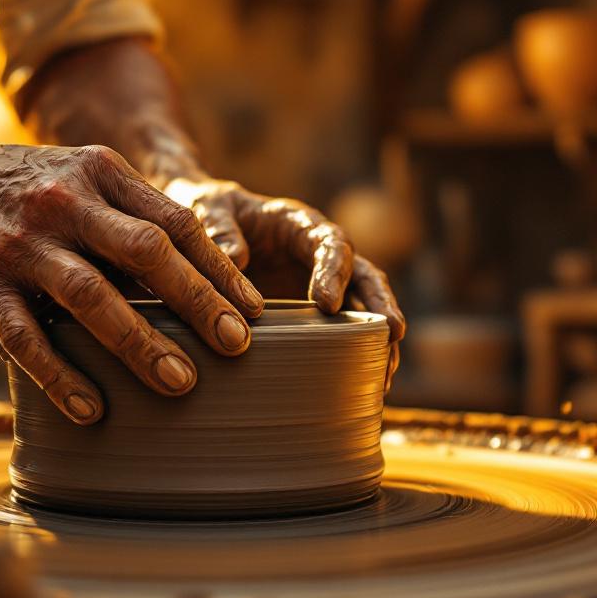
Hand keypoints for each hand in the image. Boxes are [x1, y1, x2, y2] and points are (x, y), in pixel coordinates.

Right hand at [0, 139, 264, 424]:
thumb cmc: (20, 188)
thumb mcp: (78, 178)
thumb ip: (129, 218)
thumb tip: (200, 281)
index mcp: (99, 174)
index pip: (174, 222)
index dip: (219, 268)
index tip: (255, 311)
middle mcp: (64, 203)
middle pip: (146, 253)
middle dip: (199, 302)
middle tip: (238, 346)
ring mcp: (21, 244)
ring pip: (92, 297)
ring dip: (141, 343)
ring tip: (182, 383)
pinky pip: (27, 338)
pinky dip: (62, 376)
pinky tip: (94, 409)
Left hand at [163, 177, 405, 388]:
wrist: (203, 226)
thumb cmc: (207, 211)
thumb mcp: (206, 208)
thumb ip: (219, 229)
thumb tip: (235, 259)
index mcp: (299, 225)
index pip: (330, 242)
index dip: (334, 270)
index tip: (326, 302)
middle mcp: (319, 255)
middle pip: (364, 276)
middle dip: (381, 303)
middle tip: (392, 333)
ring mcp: (320, 286)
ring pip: (363, 310)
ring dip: (378, 340)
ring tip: (385, 374)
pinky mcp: (313, 315)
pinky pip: (344, 335)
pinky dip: (356, 358)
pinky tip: (364, 389)